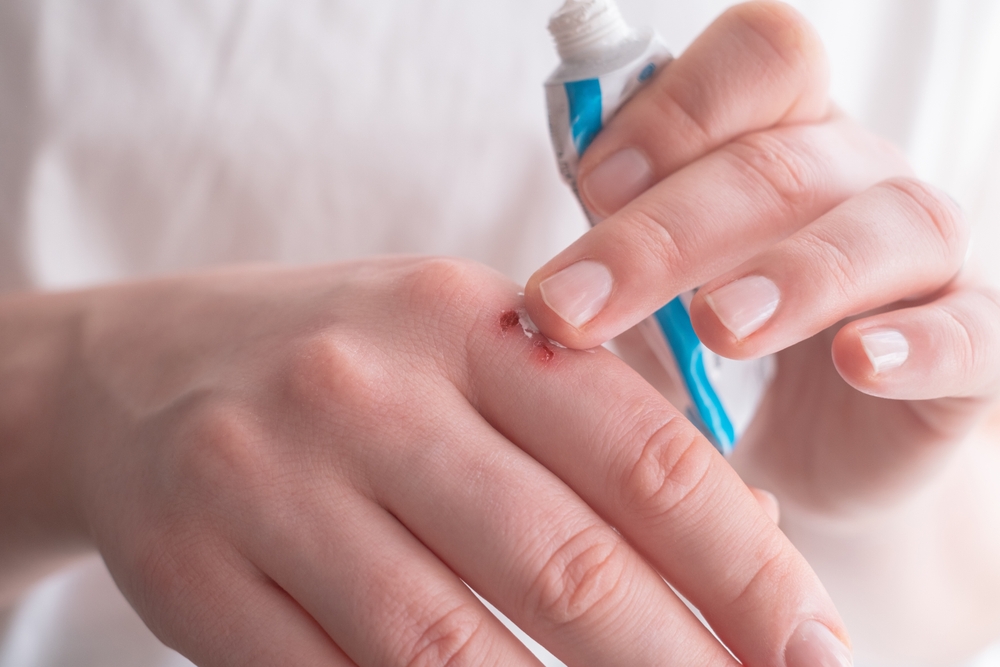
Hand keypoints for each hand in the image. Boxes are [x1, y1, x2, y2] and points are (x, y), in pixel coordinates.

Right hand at [3, 258, 849, 665]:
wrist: (142, 370)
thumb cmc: (344, 360)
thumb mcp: (471, 345)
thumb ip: (596, 426)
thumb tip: (739, 541)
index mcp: (463, 318)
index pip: (640, 454)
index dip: (745, 567)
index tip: (811, 646)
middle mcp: (366, 389)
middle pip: (562, 559)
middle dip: (683, 662)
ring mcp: (271, 480)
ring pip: (449, 645)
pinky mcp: (196, 571)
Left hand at [525, 1, 999, 519]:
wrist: (803, 444)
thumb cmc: (717, 355)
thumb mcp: (653, 300)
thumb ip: (612, 265)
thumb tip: (535, 290)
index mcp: (778, 138)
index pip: (756, 61)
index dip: (675, 111)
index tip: (591, 187)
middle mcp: (857, 177)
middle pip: (780, 164)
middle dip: (665, 235)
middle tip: (576, 308)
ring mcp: (923, 258)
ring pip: (882, 228)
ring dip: (793, 273)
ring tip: (720, 327)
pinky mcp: (974, 343)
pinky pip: (969, 330)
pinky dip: (917, 344)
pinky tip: (859, 363)